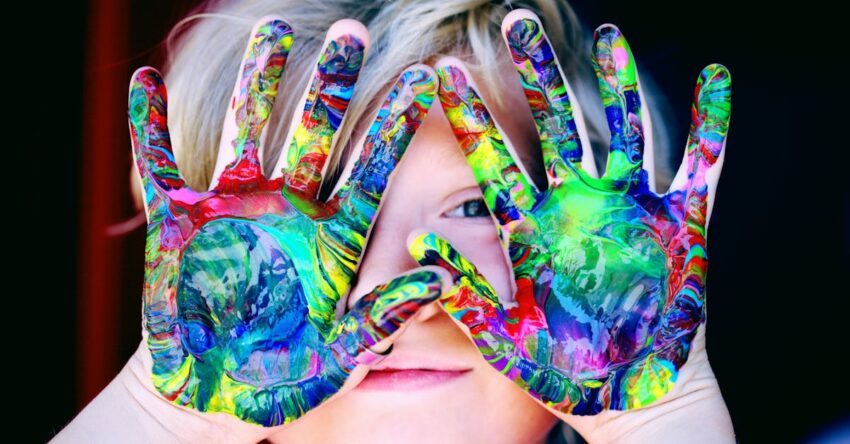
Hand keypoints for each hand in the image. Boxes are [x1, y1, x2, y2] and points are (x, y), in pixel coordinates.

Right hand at [128, 16, 440, 427]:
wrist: (217, 390)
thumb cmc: (284, 374)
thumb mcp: (340, 352)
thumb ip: (386, 314)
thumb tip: (443, 276)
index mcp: (332, 237)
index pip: (371, 170)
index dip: (394, 126)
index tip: (424, 77)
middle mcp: (288, 208)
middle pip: (314, 132)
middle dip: (330, 83)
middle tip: (351, 30)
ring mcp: (233, 207)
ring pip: (248, 129)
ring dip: (257, 82)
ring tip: (272, 28)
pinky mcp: (178, 220)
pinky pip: (159, 164)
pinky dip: (148, 127)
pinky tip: (144, 83)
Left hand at [408, 8, 730, 419]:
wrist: (624, 395)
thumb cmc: (561, 371)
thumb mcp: (503, 333)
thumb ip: (464, 289)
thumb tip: (415, 246)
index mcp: (532, 226)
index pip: (493, 159)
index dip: (468, 116)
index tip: (438, 72)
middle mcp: (578, 205)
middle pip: (554, 125)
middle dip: (537, 75)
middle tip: (517, 23)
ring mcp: (630, 208)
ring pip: (623, 129)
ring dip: (619, 83)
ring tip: (610, 35)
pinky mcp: (681, 223)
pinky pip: (701, 164)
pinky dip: (713, 124)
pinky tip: (715, 78)